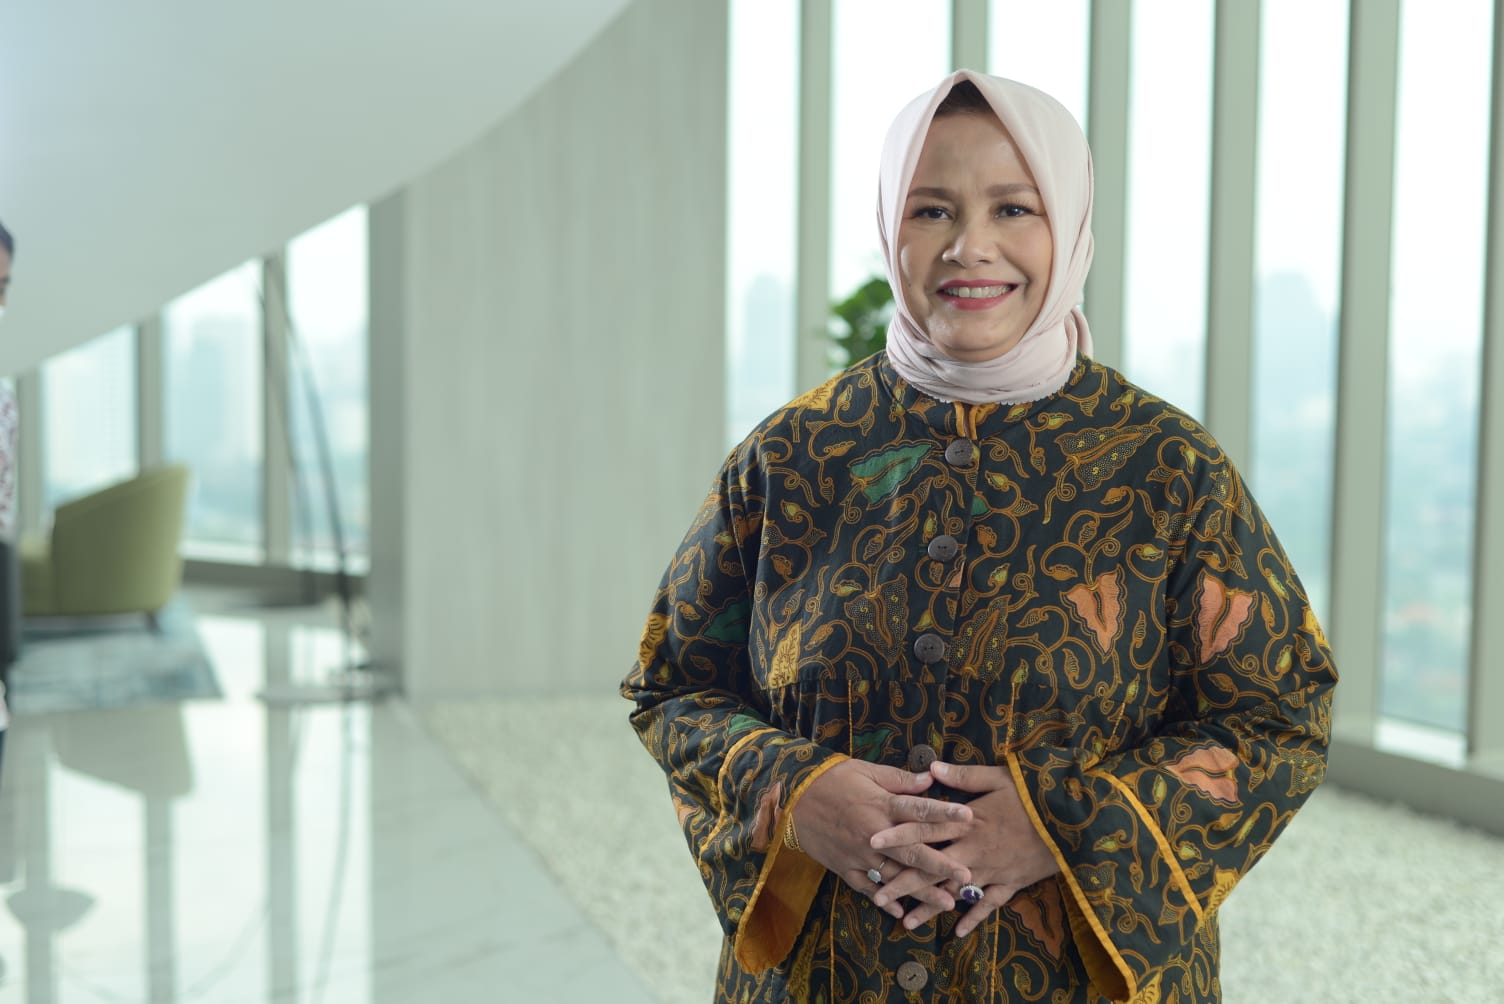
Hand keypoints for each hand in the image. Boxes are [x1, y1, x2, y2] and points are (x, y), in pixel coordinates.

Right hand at [793, 759, 973, 918]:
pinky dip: (883, 900)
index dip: (945, 813)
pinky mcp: (844, 867)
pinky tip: (901, 912)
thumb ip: (898, 779)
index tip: (970, 818)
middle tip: (967, 877)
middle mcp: (873, 833)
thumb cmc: (831, 780)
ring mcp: (859, 854)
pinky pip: (866, 888)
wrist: (792, 799)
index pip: (919, 810)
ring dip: (921, 891)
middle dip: (941, 865)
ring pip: (894, 876)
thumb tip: (929, 778)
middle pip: (913, 852)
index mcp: (880, 805)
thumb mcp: (865, 771)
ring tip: (947, 903)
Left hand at [868, 760, 1059, 934]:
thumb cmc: (1036, 794)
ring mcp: (992, 870)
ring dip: (930, 907)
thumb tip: (933, 767)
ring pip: (954, 892)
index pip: (925, 829)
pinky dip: (974, 919)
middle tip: (877, 895)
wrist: (1074, 821)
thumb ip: (964, 776)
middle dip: (903, 882)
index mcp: (968, 822)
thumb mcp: (1000, 777)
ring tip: (905, 921)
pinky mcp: (1012, 883)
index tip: (871, 842)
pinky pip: (989, 905)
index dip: (898, 836)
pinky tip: (957, 933)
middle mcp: (974, 850)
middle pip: (932, 868)